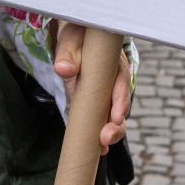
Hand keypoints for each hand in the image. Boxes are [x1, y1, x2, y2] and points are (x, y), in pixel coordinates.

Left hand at [48, 21, 131, 153]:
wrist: (78, 35)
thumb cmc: (78, 34)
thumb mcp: (72, 39)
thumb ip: (68, 54)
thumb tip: (63, 69)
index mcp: (114, 64)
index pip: (121, 84)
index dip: (120, 101)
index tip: (115, 117)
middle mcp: (115, 82)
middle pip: (121, 106)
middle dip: (116, 125)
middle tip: (105, 139)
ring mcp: (107, 94)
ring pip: (114, 117)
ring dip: (111, 133)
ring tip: (102, 148)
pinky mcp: (97, 102)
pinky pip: (101, 119)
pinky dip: (99, 134)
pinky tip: (97, 150)